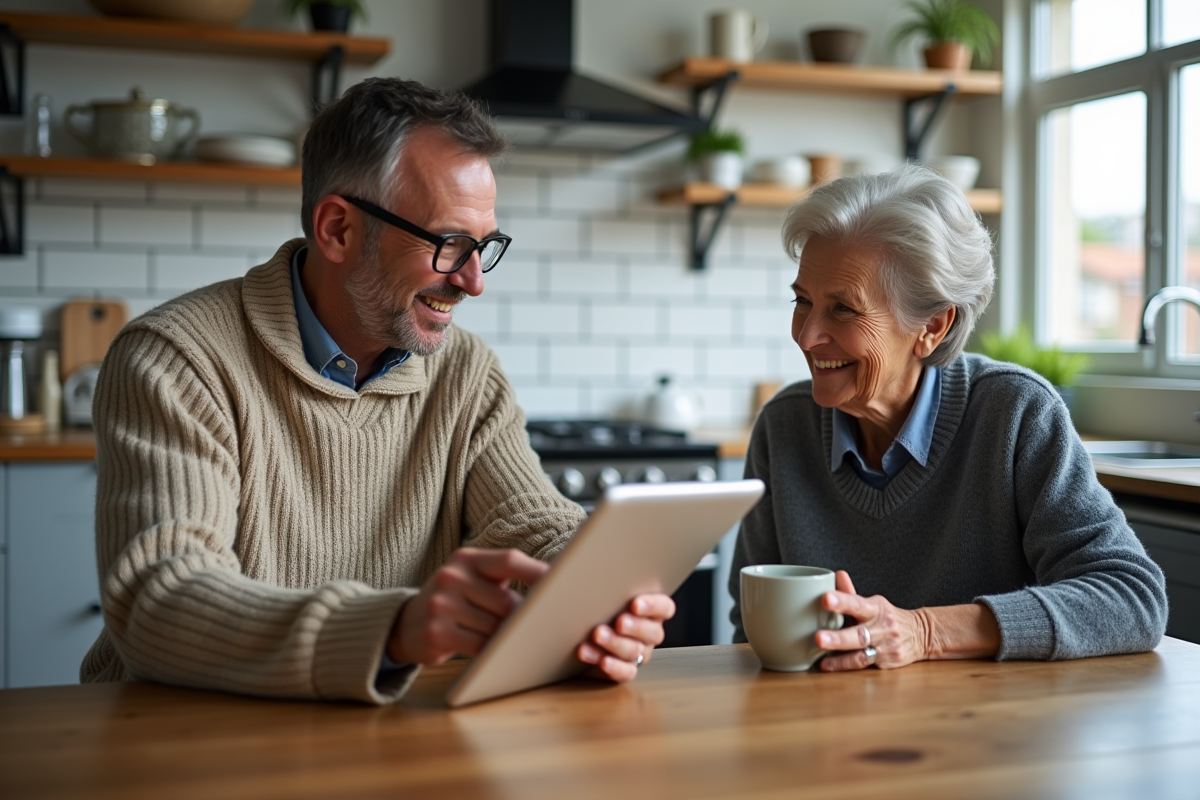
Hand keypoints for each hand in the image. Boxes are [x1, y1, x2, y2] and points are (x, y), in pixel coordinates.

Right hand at [387, 548, 548, 665]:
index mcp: (467, 558)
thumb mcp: (470, 579)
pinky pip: (480, 646)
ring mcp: (442, 604)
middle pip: (506, 601)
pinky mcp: (437, 632)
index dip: (538, 572)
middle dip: (524, 618)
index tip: (564, 582)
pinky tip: (495, 653)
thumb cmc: (453, 601)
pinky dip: (493, 652)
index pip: (509, 560)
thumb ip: (501, 580)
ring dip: (508, 638)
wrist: (404, 624)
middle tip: (538, 627)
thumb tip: (550, 593)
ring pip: (495, 627)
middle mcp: (452, 576)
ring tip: (511, 640)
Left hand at [576, 593, 675, 682]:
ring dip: (615, 643)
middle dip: (635, 627)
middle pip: (652, 632)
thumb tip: (599, 565)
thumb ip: (611, 588)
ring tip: (598, 635)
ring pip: (634, 651)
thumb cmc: (597, 607)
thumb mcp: (607, 594)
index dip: (653, 606)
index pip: (664, 607)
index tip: (635, 604)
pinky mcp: (624, 670)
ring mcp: (638, 653)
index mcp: (650, 611)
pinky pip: (626, 672)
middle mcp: (648, 633)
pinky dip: (614, 667)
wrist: (579, 634)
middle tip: (619, 622)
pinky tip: (601, 660)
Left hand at [814, 570, 929, 671]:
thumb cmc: (887, 617)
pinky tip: (829, 665)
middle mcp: (882, 628)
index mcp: (876, 609)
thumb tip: (837, 575)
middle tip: (818, 638)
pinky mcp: (886, 663)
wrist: (921, 634)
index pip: (857, 604)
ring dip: (840, 659)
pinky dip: (845, 666)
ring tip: (822, 661)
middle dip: (838, 638)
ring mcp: (885, 647)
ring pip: (861, 655)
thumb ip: (851, 593)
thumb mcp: (874, 603)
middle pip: (859, 634)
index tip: (825, 599)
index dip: (842, 601)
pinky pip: (863, 665)